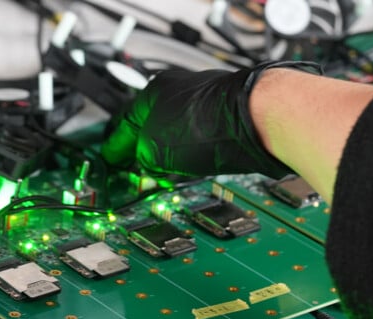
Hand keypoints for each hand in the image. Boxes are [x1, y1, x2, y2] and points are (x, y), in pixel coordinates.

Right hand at [101, 61, 319, 178]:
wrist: (262, 118)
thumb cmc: (209, 123)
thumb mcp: (154, 149)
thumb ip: (142, 157)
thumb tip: (147, 164)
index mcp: (154, 92)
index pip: (124, 125)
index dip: (115, 148)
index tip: (111, 160)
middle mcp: (181, 92)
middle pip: (152, 126)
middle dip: (143, 150)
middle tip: (136, 168)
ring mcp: (207, 103)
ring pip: (178, 133)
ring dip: (171, 154)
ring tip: (166, 173)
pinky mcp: (229, 117)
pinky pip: (202, 138)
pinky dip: (195, 154)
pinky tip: (196, 166)